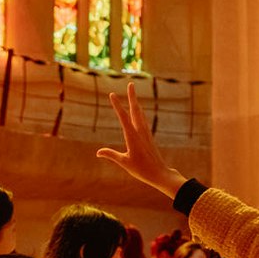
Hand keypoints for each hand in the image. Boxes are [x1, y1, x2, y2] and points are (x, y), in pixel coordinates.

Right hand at [96, 82, 187, 199]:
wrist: (160, 173)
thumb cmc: (142, 170)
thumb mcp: (125, 163)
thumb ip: (111, 155)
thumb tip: (98, 152)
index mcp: (133, 137)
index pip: (123, 118)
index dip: (117, 105)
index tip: (112, 94)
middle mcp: (140, 132)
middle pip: (135, 110)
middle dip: (132, 97)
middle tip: (131, 84)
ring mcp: (146, 133)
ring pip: (140, 114)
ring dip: (136, 103)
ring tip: (133, 94)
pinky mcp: (148, 137)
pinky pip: (143, 121)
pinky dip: (139, 113)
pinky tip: (139, 111)